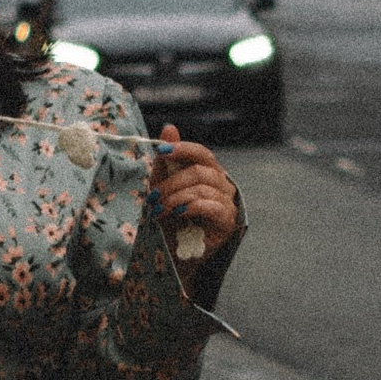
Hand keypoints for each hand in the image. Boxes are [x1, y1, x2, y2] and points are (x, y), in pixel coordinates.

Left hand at [151, 127, 239, 260]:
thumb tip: (169, 127)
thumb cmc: (170, 218)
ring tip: (159, 210)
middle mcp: (222, 184)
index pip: (201, 153)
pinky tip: (176, 214)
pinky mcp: (228, 221)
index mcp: (209, 172)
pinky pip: (210, 205)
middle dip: (171, 182)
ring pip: (202, 188)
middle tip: (152, 197)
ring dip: (175, 197)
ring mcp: (227, 202)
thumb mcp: (162, 186)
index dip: (183, 148)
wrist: (173, 252)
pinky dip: (189, 207)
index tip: (161, 151)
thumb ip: (166, 161)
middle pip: (199, 170)